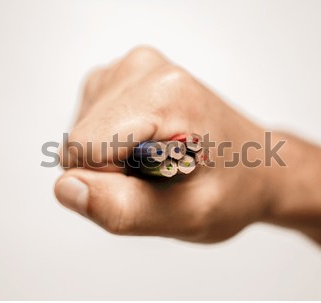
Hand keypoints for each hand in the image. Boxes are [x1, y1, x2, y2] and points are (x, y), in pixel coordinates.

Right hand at [54, 47, 277, 242]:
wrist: (255, 165)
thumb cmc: (230, 189)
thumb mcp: (187, 215)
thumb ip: (123, 208)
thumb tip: (65, 188)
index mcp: (163, 95)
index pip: (83, 150)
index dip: (107, 186)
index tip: (150, 187)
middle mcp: (144, 69)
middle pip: (80, 140)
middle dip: (110, 174)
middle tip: (158, 177)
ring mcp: (132, 68)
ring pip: (81, 133)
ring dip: (111, 161)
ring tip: (157, 162)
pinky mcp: (123, 78)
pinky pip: (89, 124)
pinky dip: (111, 146)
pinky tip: (147, 147)